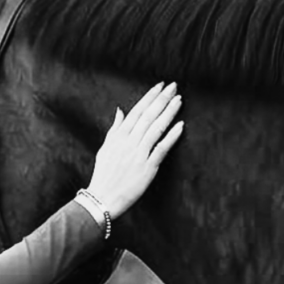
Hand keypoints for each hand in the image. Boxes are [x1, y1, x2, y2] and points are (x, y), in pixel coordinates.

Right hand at [85, 82, 184, 216]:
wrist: (103, 197)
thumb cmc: (104, 174)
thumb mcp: (105, 148)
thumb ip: (114, 128)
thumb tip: (120, 110)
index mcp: (118, 136)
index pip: (136, 111)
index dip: (149, 97)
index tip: (159, 86)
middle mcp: (129, 142)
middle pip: (148, 116)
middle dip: (162, 99)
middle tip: (174, 86)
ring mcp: (139, 154)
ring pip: (156, 129)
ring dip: (169, 113)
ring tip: (179, 100)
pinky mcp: (147, 168)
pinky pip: (161, 149)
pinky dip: (171, 137)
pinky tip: (180, 126)